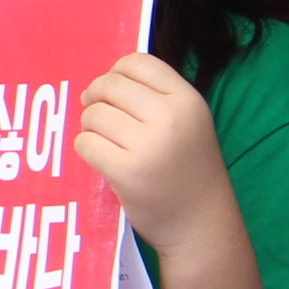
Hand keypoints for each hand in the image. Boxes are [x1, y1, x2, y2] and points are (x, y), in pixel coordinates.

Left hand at [73, 53, 239, 251]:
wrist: (202, 226)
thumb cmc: (188, 172)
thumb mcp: (187, 124)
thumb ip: (154, 98)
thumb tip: (101, 83)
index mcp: (188, 101)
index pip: (137, 61)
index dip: (116, 73)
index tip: (113, 93)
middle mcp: (171, 118)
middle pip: (109, 85)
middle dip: (97, 99)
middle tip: (101, 119)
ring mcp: (148, 146)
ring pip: (94, 115)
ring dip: (92, 128)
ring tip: (109, 144)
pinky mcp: (127, 172)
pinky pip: (85, 144)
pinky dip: (88, 150)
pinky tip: (104, 161)